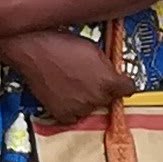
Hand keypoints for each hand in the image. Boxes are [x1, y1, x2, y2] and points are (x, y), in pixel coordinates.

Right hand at [0, 26, 128, 126]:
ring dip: (86, 100)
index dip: (122, 83)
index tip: (119, 83)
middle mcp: (98, 97)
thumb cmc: (60, 44)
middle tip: (88, 78)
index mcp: (109, 81)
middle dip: (102, 90)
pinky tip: (65, 94)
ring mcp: (81, 107)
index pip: (129, 89)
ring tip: (73, 84)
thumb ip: (107, 67)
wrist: (33, 49)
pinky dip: (71, 109)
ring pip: (91, 108)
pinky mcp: (63, 114)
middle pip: (109, 99)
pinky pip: (74, 117)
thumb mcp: (93, 49)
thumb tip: (111, 74)